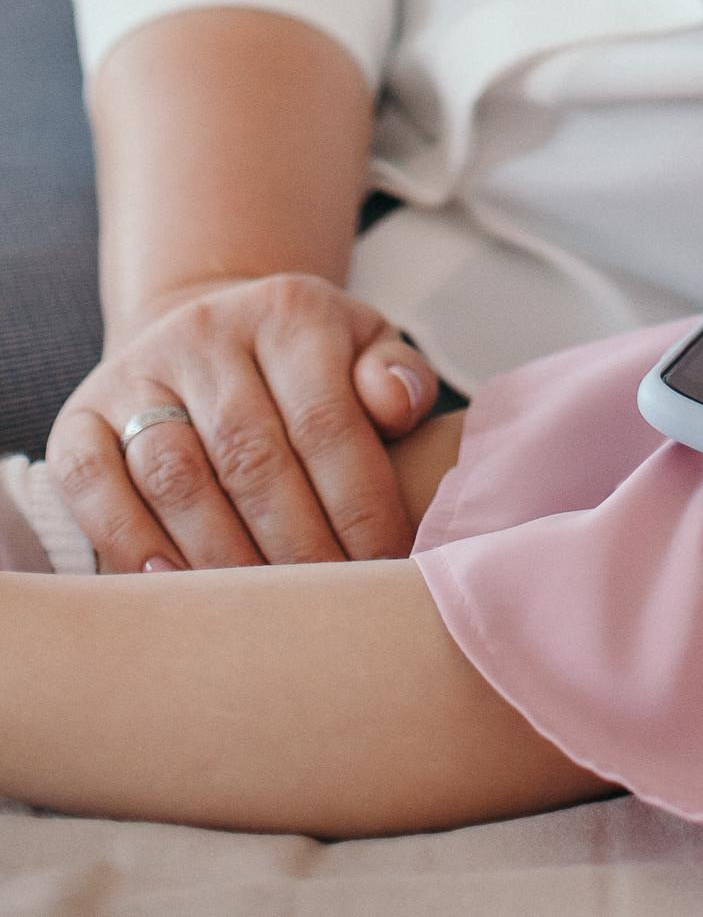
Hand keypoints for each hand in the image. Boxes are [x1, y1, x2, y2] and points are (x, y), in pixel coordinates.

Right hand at [47, 271, 438, 570]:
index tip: (383, 567)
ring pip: (175, 474)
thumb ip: (396, 377)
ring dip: (219, 555)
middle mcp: (208, 332)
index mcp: (290, 312)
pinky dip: (127, 539)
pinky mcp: (81, 415)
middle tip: (326, 606)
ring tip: (261, 613)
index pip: (326, 421)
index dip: (357, 504)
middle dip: (296, 545)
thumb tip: (400, 406)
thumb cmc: (306, 368)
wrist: (210, 335)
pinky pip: (92, 480)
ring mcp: (138, 372)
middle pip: (251, 456)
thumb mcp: (364, 348)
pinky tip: (170, 585)